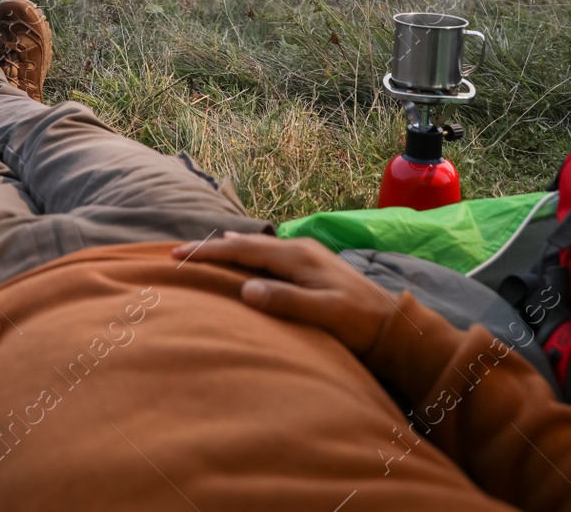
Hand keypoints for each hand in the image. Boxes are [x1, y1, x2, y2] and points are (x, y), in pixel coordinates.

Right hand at [171, 232, 398, 354]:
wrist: (393, 325)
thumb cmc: (358, 323)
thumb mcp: (323, 314)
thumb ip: (286, 300)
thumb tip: (246, 290)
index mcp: (297, 257)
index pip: (243, 250)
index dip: (209, 252)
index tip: (177, 255)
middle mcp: (299, 249)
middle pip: (247, 244)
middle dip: (213, 247)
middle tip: (180, 252)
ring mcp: (306, 255)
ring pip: (258, 247)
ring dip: (231, 249)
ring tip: (206, 249)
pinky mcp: (311, 266)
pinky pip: (269, 255)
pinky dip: (248, 255)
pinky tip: (245, 257)